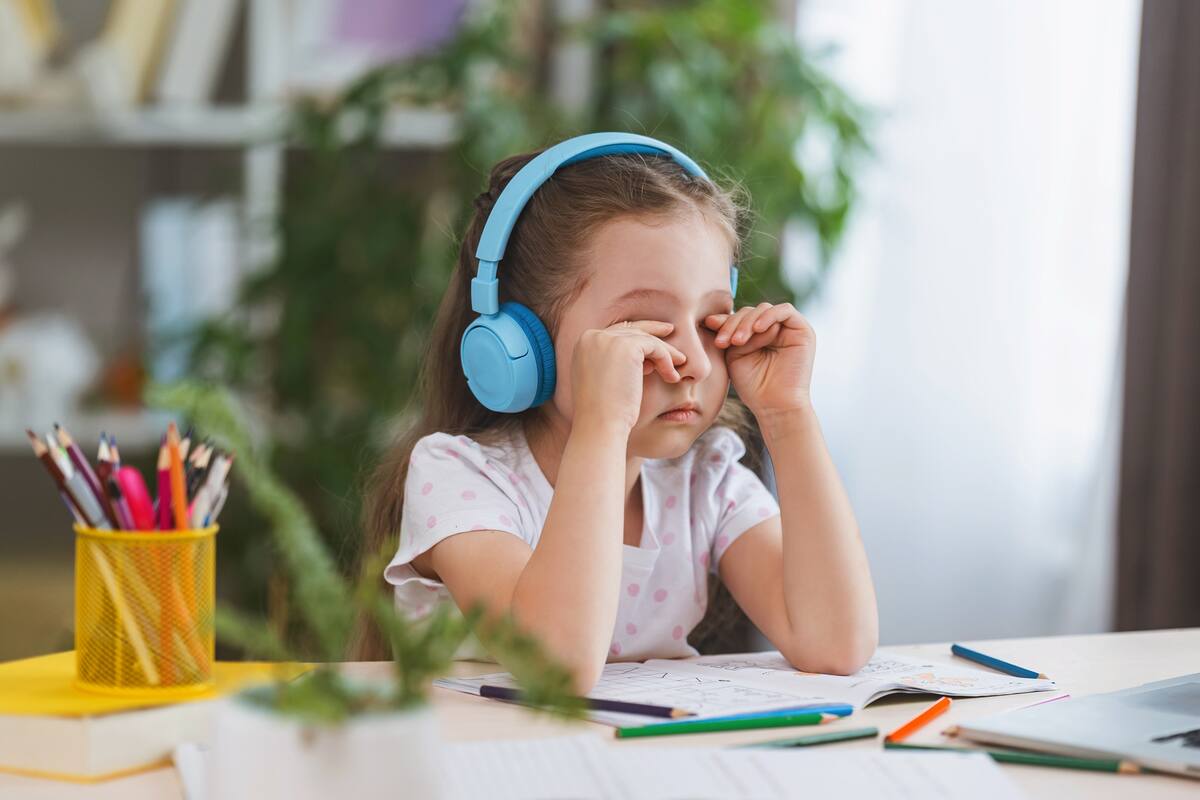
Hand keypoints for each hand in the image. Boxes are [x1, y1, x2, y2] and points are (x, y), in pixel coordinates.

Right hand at [570, 320, 687, 433]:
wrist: (600, 424)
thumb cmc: (603, 413)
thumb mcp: (606, 383)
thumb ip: (617, 366)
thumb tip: (645, 362)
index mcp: (584, 344)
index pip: (615, 333)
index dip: (636, 338)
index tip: (654, 344)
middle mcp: (593, 336)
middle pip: (630, 329)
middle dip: (652, 331)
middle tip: (671, 332)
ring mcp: (608, 339)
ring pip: (645, 338)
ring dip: (665, 352)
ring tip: (679, 366)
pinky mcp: (627, 346)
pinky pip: (655, 346)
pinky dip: (666, 359)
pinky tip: (672, 377)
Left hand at [705, 302, 815, 417]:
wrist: (775, 406)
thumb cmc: (753, 386)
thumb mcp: (734, 356)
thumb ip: (728, 335)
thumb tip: (711, 317)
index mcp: (756, 335)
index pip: (739, 317)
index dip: (724, 320)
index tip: (709, 325)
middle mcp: (773, 329)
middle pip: (750, 311)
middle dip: (734, 323)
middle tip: (723, 341)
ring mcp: (788, 329)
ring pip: (764, 309)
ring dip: (747, 322)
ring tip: (737, 342)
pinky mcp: (803, 330)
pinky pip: (785, 310)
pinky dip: (768, 316)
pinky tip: (757, 330)